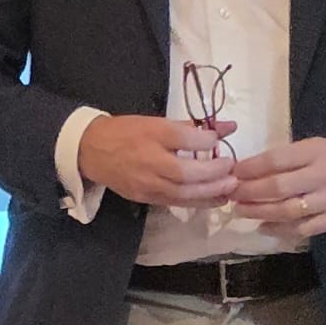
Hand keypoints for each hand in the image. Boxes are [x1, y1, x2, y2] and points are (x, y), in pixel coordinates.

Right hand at [77, 113, 237, 208]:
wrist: (92, 150)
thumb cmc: (128, 131)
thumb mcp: (158, 122)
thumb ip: (194, 127)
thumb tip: (229, 127)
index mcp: (152, 134)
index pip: (184, 139)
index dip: (206, 141)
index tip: (219, 140)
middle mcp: (150, 161)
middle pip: (186, 173)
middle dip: (214, 174)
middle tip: (233, 171)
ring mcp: (146, 183)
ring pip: (182, 193)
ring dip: (210, 193)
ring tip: (230, 189)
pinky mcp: (144, 198)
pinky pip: (174, 202)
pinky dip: (197, 202)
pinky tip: (214, 199)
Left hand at [231, 138, 325, 238]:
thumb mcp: (315, 146)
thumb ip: (287, 158)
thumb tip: (249, 171)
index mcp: (317, 152)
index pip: (277, 160)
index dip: (251, 168)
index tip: (233, 173)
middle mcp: (324, 176)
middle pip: (279, 188)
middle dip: (250, 192)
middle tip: (231, 194)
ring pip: (289, 211)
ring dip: (260, 213)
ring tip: (241, 211)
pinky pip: (304, 229)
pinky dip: (281, 230)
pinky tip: (264, 227)